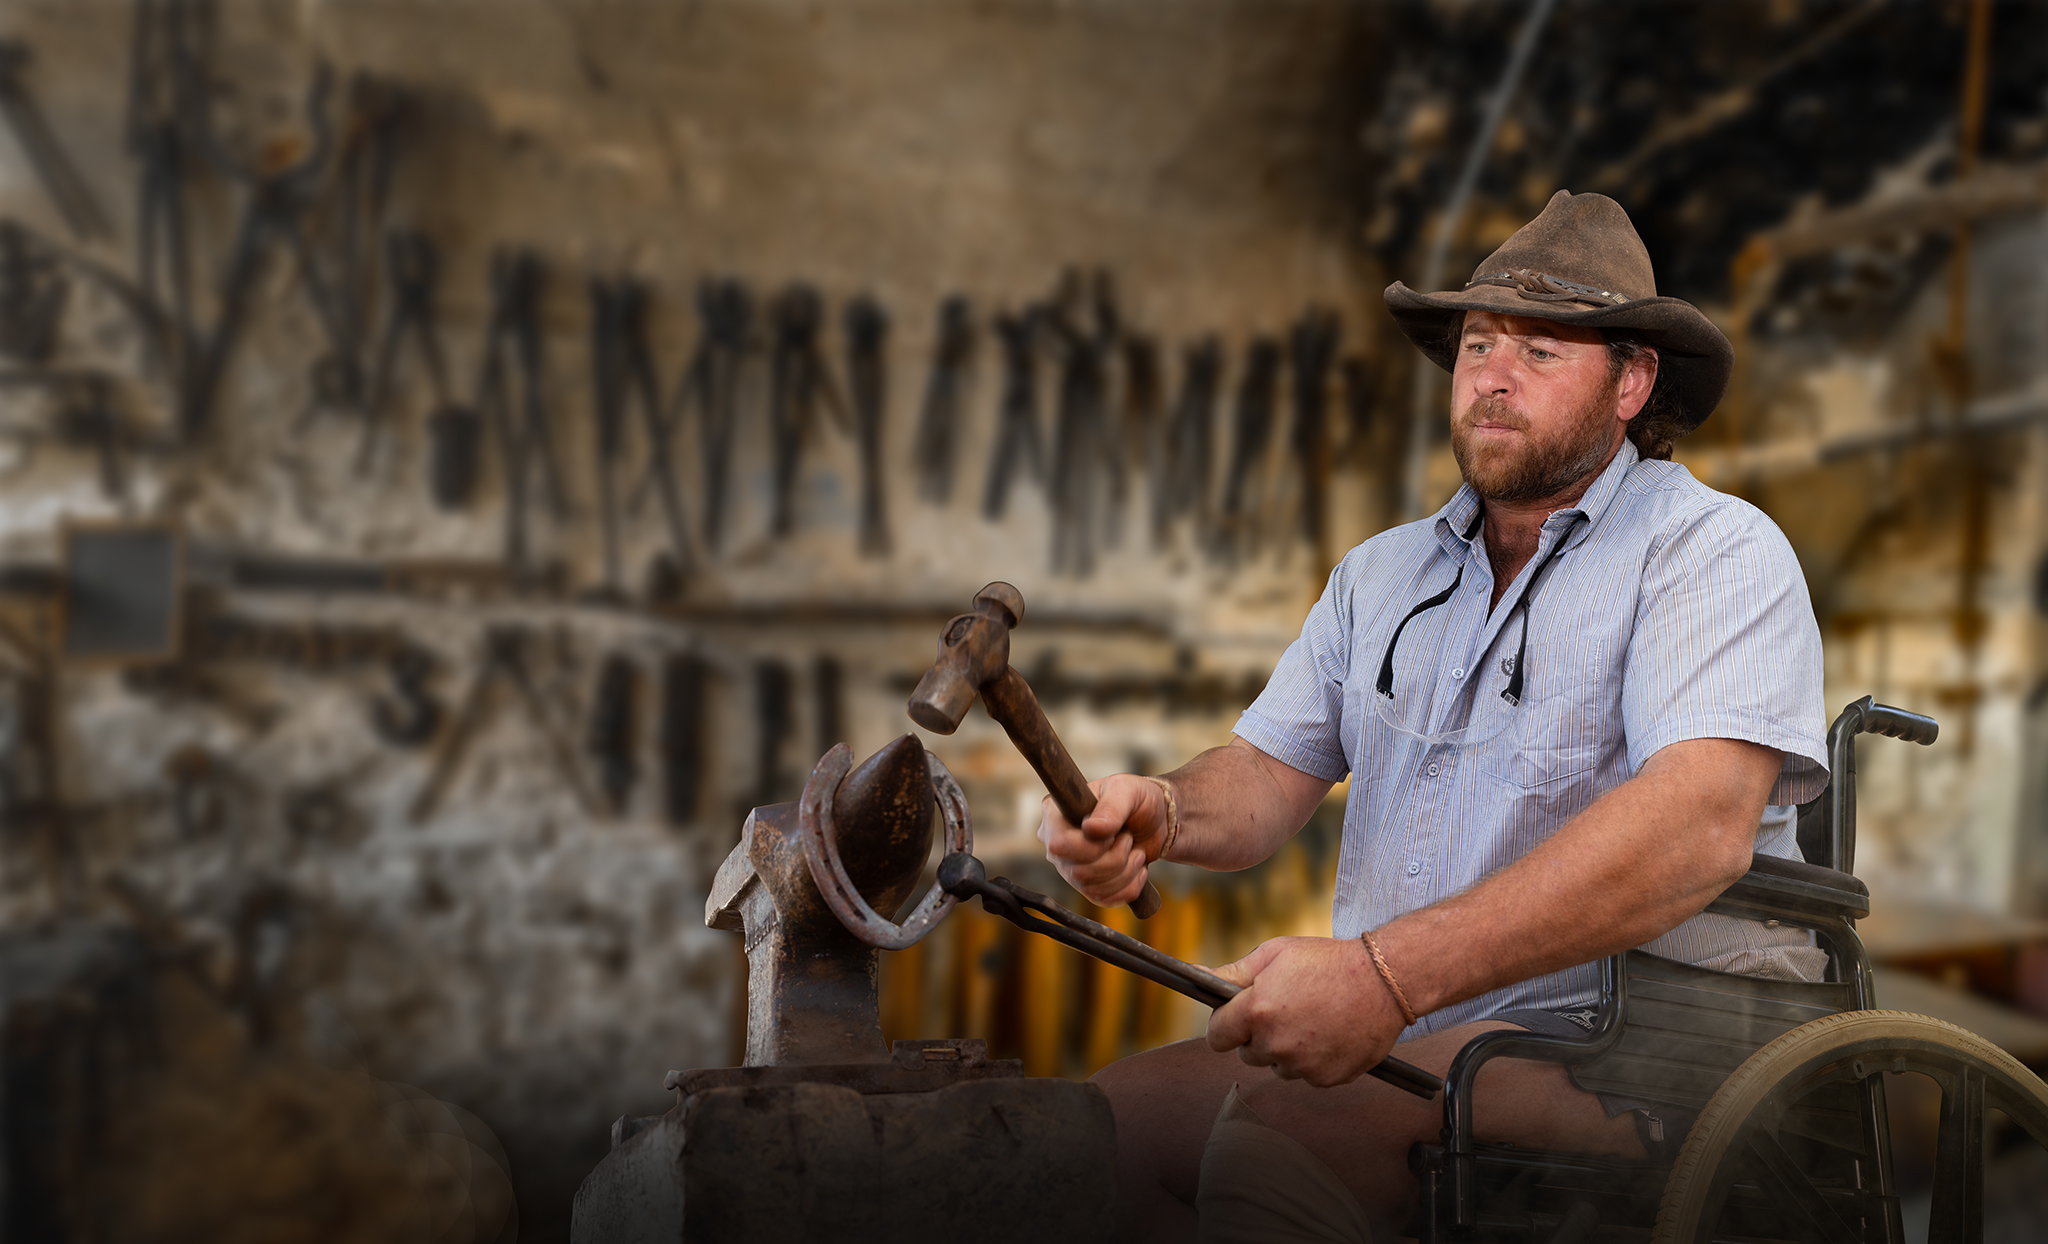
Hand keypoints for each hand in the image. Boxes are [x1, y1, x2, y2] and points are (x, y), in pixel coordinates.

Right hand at [1036, 773, 1167, 907]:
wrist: (1157, 821)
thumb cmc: (1137, 800)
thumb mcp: (1128, 791)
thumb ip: (1111, 807)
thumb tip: (1091, 829)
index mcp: (1056, 814)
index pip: (1059, 845)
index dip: (1091, 847)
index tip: (1115, 832)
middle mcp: (1056, 842)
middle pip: (1077, 871)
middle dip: (1114, 860)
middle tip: (1129, 839)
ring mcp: (1070, 866)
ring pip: (1090, 888)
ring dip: (1124, 872)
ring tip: (1137, 852)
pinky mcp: (1088, 885)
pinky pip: (1103, 899)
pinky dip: (1129, 887)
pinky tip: (1138, 868)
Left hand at [1205, 936, 1408, 1086]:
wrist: (1384, 981)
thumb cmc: (1328, 961)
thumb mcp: (1276, 954)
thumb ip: (1234, 972)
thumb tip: (1199, 977)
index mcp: (1256, 1011)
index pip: (1217, 1036)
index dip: (1225, 1025)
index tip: (1235, 1018)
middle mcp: (1275, 1043)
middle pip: (1247, 1053)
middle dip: (1257, 1036)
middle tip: (1284, 1010)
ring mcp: (1301, 1065)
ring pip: (1277, 1066)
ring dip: (1286, 1050)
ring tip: (1311, 1019)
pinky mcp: (1325, 1079)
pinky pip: (1306, 1075)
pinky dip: (1312, 1060)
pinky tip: (1328, 1034)